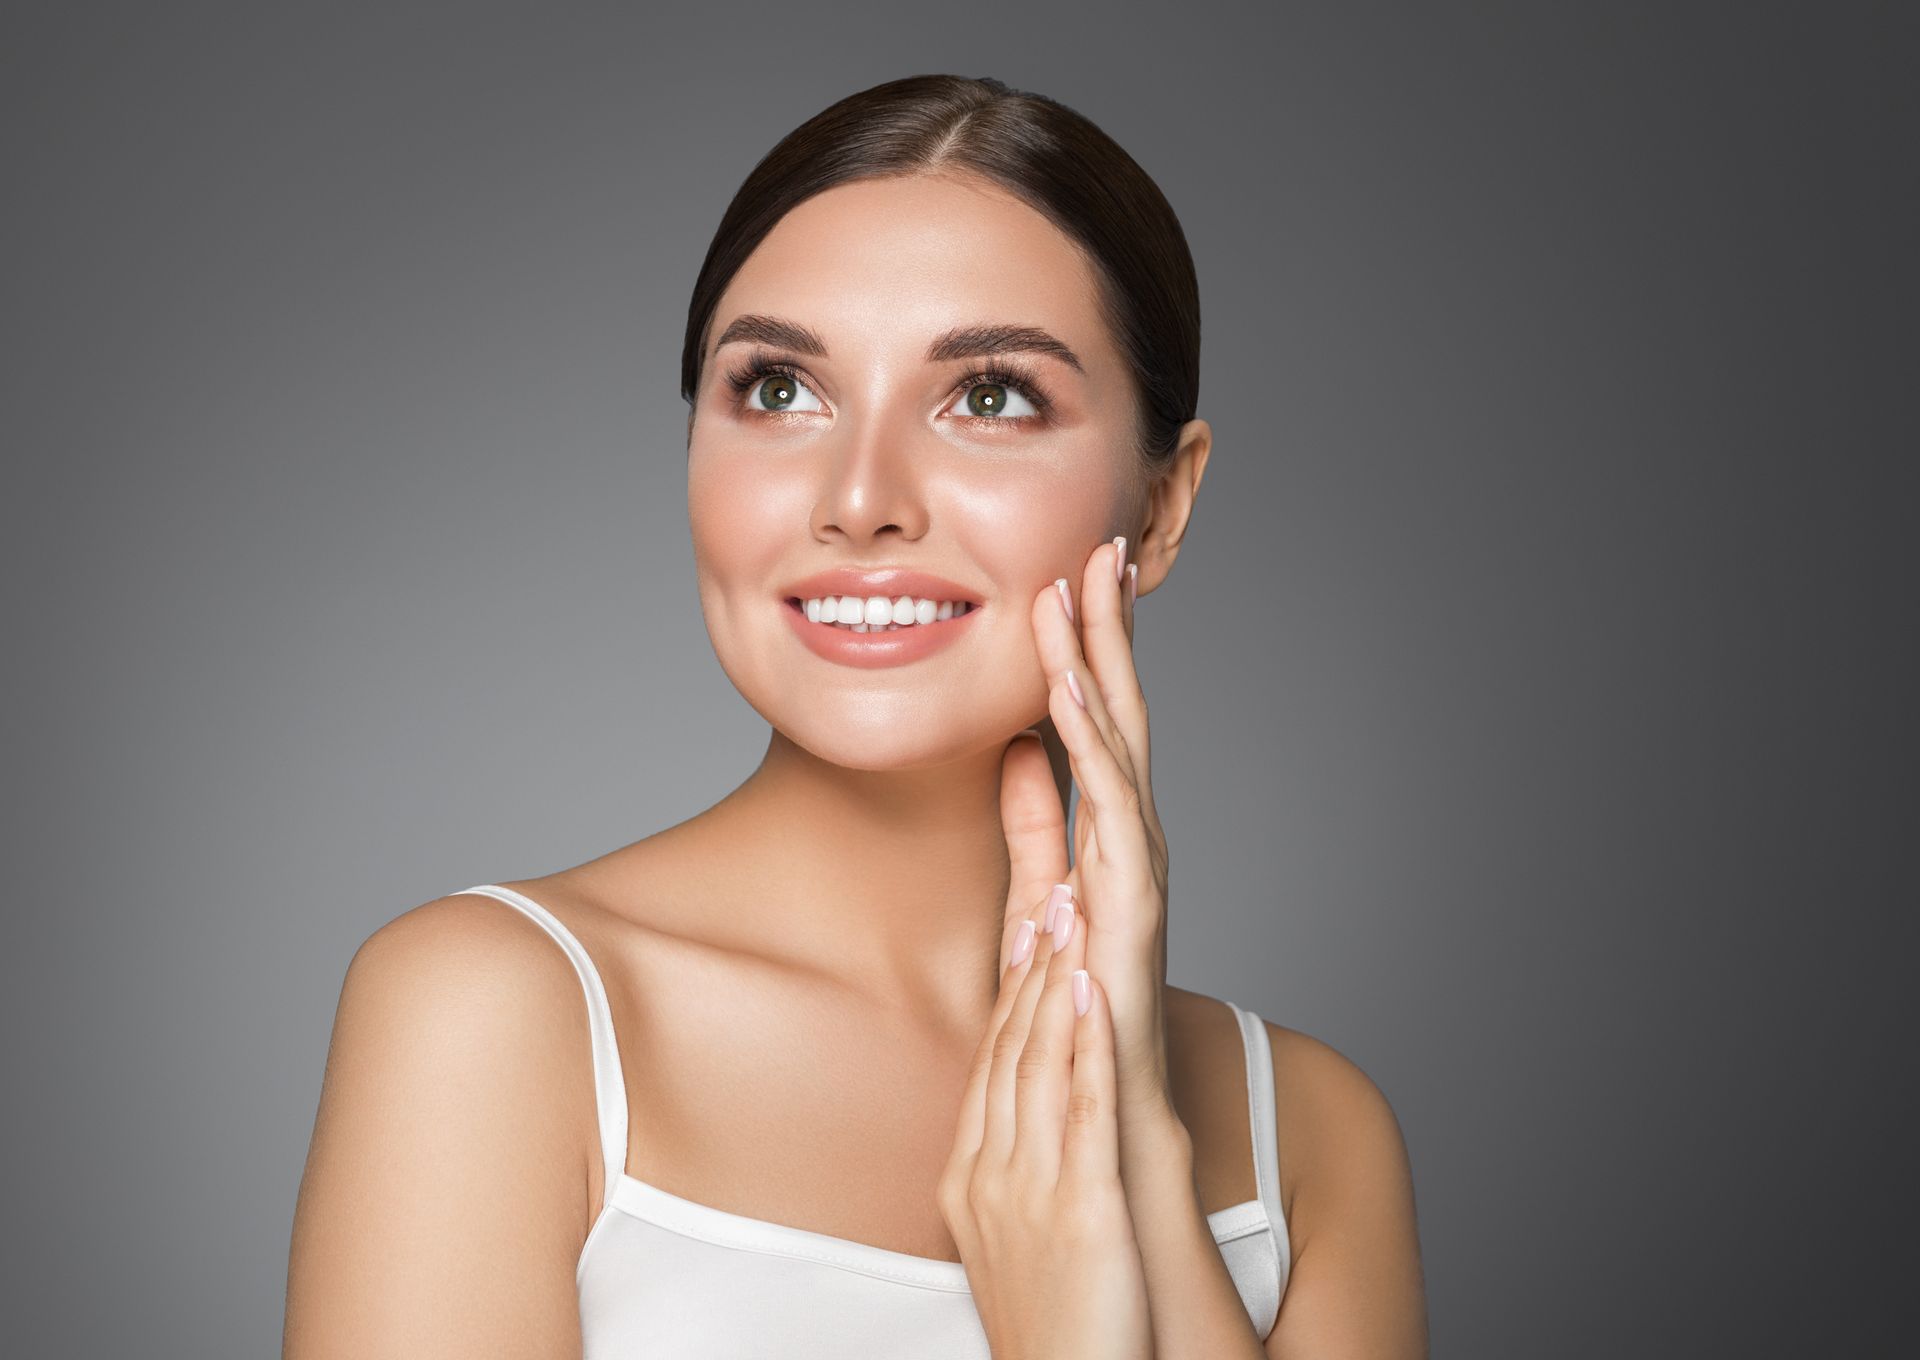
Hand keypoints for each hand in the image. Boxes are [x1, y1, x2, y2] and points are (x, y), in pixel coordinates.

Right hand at [940, 886, 1151, 1359]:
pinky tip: (1097, 992)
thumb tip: (1017, 1126)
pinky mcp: (1082, 1207)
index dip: (1011, 991)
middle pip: (1009, 1048)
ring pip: (1040, 1063)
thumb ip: (1010, 1173)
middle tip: (1048, 890)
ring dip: (1056, 980)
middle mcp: (991, 1174)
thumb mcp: (1009, 1240)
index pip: (990, 1063)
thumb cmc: (1051, 1327)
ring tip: (1072, 912)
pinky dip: (1089, 1042)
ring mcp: (1032, 1189)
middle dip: (1030, 965)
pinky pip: (1084, 1110)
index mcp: (970, 1178)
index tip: (1025, 929)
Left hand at [1005, 539, 1175, 1133]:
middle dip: (1107, 633)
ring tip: (1080, 594)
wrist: (1109, 1126)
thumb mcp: (1038, 898)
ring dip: (1098, 668)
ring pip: (1119, 749)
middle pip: (1120, 718)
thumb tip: (1015, 752)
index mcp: (1107, 837)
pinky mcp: (1130, 912)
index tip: (1074, 574)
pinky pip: (1108, 815)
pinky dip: (1091, 751)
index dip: (1088, 650)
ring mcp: (1137, 874)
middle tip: (1096, 547)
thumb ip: (1033, 828)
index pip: (1099, 724)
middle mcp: (1131, 844)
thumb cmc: (1077, 1020)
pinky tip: (1068, 695)